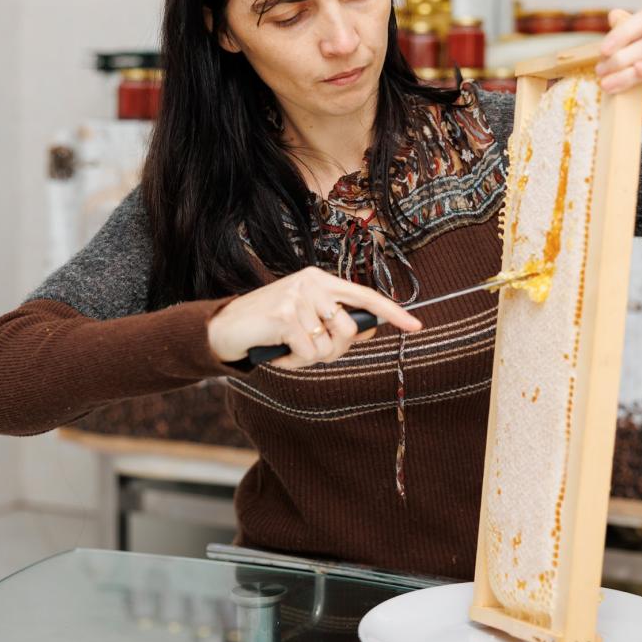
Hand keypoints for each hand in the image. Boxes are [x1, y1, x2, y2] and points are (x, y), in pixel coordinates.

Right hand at [207, 266, 422, 368]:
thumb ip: (336, 322)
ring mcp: (298, 296)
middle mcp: (312, 282)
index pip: (365, 295)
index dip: (392, 312)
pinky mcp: (284, 314)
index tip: (416, 326)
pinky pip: (308, 352)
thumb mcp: (306, 319)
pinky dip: (294, 361)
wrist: (226, 327)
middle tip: (309, 350)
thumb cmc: (270, 327)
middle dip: (334, 350)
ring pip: (329, 345)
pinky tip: (278, 350)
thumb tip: (372, 328)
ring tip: (289, 347)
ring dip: (310, 357)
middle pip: (350, 329)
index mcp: (320, 280)